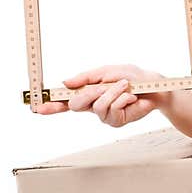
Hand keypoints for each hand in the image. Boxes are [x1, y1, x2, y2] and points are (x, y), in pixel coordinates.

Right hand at [34, 63, 160, 127]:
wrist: (153, 86)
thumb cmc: (132, 77)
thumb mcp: (107, 71)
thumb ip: (86, 77)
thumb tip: (65, 83)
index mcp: (88, 93)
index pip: (65, 101)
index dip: (51, 105)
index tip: (38, 106)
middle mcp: (93, 105)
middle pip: (75, 105)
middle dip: (88, 93)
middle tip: (102, 86)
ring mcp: (104, 115)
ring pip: (96, 105)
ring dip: (111, 92)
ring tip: (125, 87)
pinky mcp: (116, 121)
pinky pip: (111, 109)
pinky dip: (121, 99)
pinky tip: (130, 97)